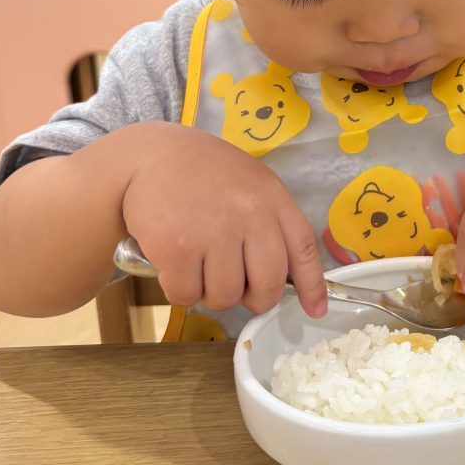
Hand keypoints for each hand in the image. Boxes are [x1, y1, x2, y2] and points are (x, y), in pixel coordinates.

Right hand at [121, 123, 325, 316]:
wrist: (149, 155)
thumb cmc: (204, 172)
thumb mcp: (250, 183)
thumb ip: (270, 221)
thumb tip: (289, 277)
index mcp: (272, 197)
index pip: (302, 248)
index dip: (312, 285)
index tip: (315, 309)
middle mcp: (249, 214)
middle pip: (267, 286)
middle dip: (254, 299)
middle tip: (236, 286)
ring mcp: (213, 232)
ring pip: (225, 298)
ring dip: (210, 292)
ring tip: (199, 263)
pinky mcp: (176, 249)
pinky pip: (186, 295)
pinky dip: (179, 290)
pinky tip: (174, 263)